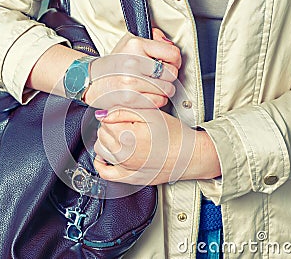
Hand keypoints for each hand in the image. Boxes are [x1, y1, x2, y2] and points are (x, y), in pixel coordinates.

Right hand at [84, 29, 181, 108]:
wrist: (93, 81)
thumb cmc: (114, 63)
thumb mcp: (129, 42)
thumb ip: (152, 39)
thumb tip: (169, 45)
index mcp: (136, 45)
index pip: (172, 54)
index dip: (175, 60)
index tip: (169, 63)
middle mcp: (133, 63)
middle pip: (171, 73)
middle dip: (169, 77)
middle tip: (160, 77)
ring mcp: (131, 82)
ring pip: (167, 89)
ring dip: (164, 90)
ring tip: (153, 86)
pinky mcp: (130, 99)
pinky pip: (157, 102)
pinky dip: (156, 100)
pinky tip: (148, 94)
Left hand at [93, 108, 220, 184]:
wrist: (190, 155)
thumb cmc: (174, 134)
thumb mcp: (150, 114)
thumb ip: (123, 111)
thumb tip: (102, 114)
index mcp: (129, 137)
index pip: (105, 123)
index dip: (114, 117)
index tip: (123, 117)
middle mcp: (125, 155)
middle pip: (102, 136)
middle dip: (110, 128)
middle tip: (125, 125)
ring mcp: (126, 169)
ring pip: (101, 151)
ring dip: (106, 142)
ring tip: (120, 137)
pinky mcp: (130, 179)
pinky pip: (106, 173)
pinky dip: (101, 164)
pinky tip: (106, 156)